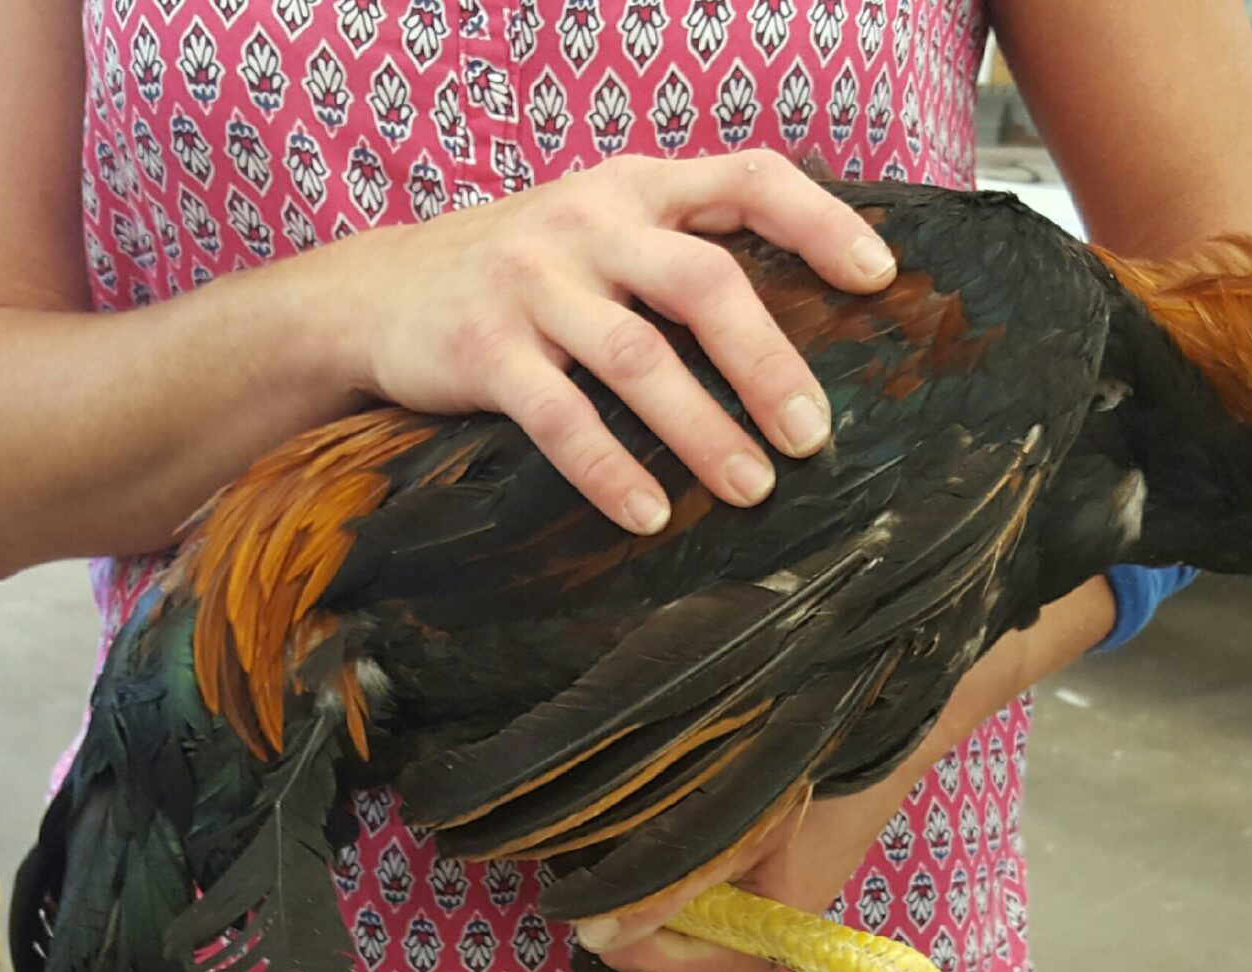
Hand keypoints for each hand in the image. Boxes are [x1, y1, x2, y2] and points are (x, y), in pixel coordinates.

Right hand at [316, 151, 896, 533]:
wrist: (370, 296)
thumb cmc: (521, 275)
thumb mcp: (598, 234)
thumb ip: (679, 254)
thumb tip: (799, 335)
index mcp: (635, 187)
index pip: (746, 178)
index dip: (820, 221)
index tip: (881, 278)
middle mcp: (588, 222)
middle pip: (704, 282)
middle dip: (769, 362)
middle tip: (813, 435)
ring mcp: (532, 282)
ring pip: (638, 357)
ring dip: (704, 431)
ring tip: (753, 488)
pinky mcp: (483, 349)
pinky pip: (560, 417)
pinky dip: (610, 470)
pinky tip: (649, 513)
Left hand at [575, 578, 1117, 971]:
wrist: (897, 709)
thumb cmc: (825, 767)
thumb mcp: (740, 822)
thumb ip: (671, 879)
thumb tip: (596, 932)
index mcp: (776, 932)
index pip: (679, 963)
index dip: (625, 937)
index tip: (579, 900)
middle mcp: (777, 924)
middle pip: (682, 936)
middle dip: (637, 900)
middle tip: (591, 856)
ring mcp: (779, 888)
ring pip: (694, 898)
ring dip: (656, 868)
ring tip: (617, 829)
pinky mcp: (778, 854)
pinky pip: (714, 868)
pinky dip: (683, 845)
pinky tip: (664, 808)